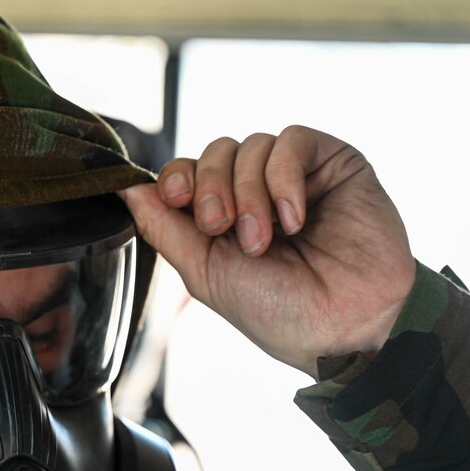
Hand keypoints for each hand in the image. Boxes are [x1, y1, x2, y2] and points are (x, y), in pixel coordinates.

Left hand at [119, 125, 414, 377]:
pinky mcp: (334, 164)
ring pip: (250, 146)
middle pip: (214, 152)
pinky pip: (293, 141)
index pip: (187, 171)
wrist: (346, 328)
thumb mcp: (206, 272)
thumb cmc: (279, 312)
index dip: (177, 177)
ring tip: (265, 239)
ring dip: (249, 192)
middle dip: (210, 187)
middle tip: (222, 228)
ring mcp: (296, 176)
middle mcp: (257, 192)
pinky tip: (293, 218)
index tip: (176, 198)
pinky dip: (283, 177)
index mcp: (223, 218)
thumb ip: (163, 227)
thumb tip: (123, 187)